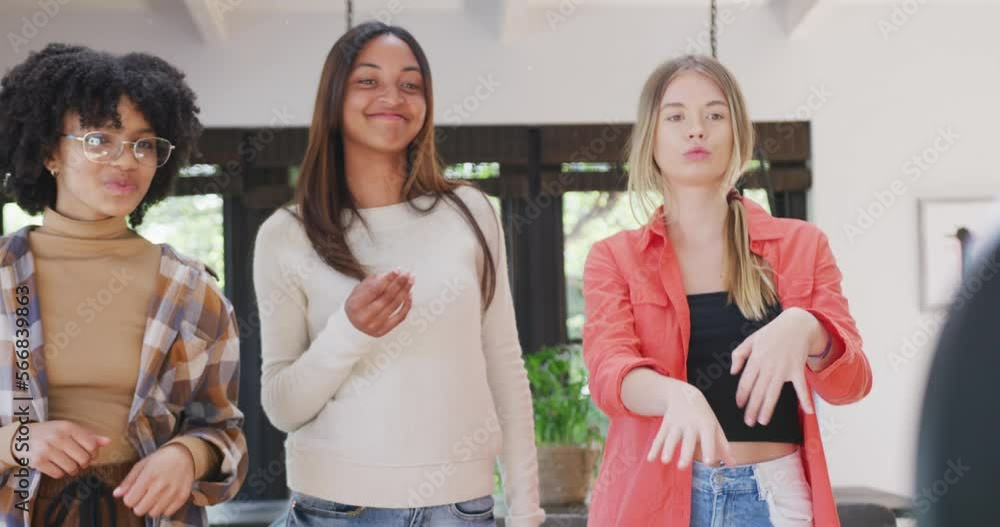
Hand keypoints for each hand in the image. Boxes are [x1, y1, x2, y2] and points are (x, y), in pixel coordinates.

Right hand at [20, 421, 109, 478]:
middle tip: (80, 461)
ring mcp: (47, 450)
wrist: (22, 438)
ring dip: (73, 470)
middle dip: (84, 463)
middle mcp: (58, 437)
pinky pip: (59, 474)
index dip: (94, 453)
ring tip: (69, 464)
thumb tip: (108, 441)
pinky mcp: (39, 462)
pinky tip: (58, 466)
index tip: (90, 454)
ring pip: (72, 468)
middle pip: (84, 459)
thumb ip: (89, 435)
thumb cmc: (51, 433)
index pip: (92, 445)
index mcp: (68, 427)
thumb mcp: (69, 429)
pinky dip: (61, 473)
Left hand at [113, 444, 194, 517]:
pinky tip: (165, 498)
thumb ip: (128, 481)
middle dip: (138, 504)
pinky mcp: (182, 497)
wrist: (184, 455)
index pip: (129, 501)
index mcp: (148, 476)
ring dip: (151, 507)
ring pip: (153, 513)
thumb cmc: (161, 459)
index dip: (129, 498)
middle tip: (143, 496)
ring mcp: (173, 492)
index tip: (134, 493)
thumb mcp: (141, 465)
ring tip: (155, 496)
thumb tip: (117, 494)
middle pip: (140, 510)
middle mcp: (161, 486)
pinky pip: (167, 513)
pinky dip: (164, 508)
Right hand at [345, 269, 414, 336]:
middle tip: (407, 274)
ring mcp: (373, 326)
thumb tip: (394, 274)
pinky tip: (409, 294)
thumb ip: (375, 281)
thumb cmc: (358, 302)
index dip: (388, 279)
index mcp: (355, 304)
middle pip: (387, 297)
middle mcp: (364, 317)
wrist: (351, 324)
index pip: (375, 289)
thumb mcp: (360, 289)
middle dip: (399, 284)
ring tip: (410, 281)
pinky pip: (400, 317)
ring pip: (394, 306)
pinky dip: (406, 305)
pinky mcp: (382, 332)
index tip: (398, 270)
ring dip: (405, 291)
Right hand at [646, 381, 734, 467]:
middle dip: (685, 453)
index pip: (708, 439)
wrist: (684, 393)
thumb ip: (723, 446)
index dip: (709, 450)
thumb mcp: (715, 427)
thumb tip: (733, 465)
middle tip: (682, 467)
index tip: (708, 462)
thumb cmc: (703, 415)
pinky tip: (650, 459)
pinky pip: (659, 437)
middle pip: (688, 440)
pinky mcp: (666, 424)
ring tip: (665, 461)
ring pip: (671, 437)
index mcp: (706, 425)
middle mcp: (691, 424)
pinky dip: (654, 448)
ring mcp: (677, 424)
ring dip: (667, 448)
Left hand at [730, 307, 818, 426]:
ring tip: (763, 421)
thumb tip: (732, 372)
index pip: (746, 382)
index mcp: (756, 359)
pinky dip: (805, 398)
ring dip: (768, 408)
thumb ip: (739, 355)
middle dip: (752, 408)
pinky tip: (808, 411)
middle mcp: (768, 366)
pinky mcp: (797, 369)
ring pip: (774, 392)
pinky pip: (801, 386)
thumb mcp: (751, 339)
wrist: (796, 324)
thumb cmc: (772, 333)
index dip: (742, 395)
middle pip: (758, 391)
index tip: (740, 406)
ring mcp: (783, 368)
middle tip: (749, 422)